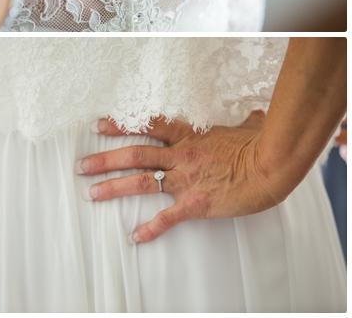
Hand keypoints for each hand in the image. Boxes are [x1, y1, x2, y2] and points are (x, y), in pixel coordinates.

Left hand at [75, 112, 281, 243]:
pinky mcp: (194, 203)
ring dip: (112, 187)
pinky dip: (149, 229)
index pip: (146, 125)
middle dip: (104, 160)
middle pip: (133, 154)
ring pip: (140, 181)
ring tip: (91, 193)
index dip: (120, 125)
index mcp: (187, 136)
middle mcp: (179, 155)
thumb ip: (244, 123)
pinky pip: (166, 218)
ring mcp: (185, 179)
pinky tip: (134, 237)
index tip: (98, 126)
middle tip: (81, 166)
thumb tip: (255, 116)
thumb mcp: (247, 128)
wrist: (272, 167)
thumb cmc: (261, 146)